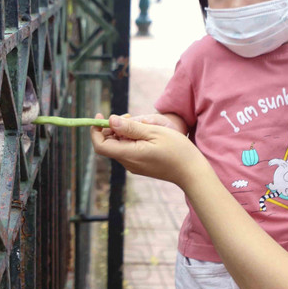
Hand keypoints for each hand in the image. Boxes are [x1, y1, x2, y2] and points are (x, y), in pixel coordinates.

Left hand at [90, 114, 206, 187]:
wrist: (192, 172)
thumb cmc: (177, 150)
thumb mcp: (154, 132)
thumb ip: (130, 127)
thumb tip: (110, 120)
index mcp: (129, 155)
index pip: (100, 145)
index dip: (95, 130)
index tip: (100, 116)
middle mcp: (128, 163)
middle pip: (109, 144)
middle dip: (112, 127)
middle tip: (129, 116)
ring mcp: (134, 166)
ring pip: (119, 146)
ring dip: (123, 132)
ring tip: (140, 123)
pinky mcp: (140, 166)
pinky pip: (128, 150)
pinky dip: (130, 139)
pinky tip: (144, 133)